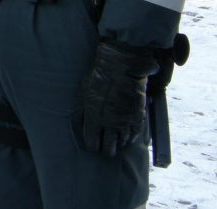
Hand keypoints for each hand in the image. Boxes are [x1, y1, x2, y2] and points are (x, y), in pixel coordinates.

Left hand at [73, 40, 158, 155]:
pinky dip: (129, 140)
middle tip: (104, 148)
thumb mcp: (81, 95)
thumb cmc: (97, 79)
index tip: (93, 144)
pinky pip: (134, 136)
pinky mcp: (137, 117)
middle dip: (105, 149)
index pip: (92, 143)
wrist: (120, 67)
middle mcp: (110, 124)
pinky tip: (126, 140)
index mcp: (94, 119)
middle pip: (108, 148)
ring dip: (118, 146)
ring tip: (115, 145)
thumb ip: (80, 114)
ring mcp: (125, 122)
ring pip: (122, 144)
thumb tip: (79, 128)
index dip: (92, 145)